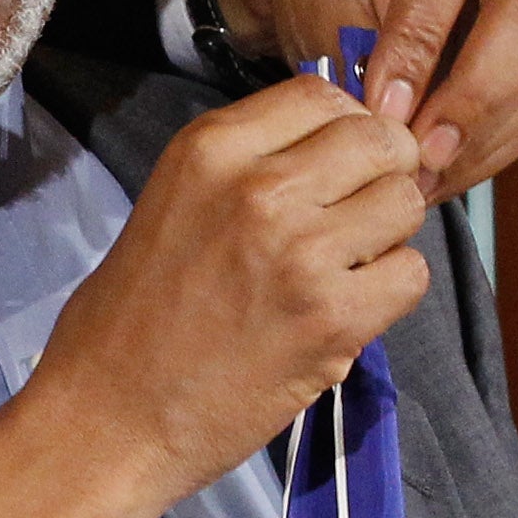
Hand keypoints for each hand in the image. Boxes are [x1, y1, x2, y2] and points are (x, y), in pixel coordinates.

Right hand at [0, 78, 427, 517]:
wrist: (106, 424)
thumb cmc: (123, 325)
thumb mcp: (167, 206)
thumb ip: (243, 171)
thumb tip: (332, 149)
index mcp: (209, 150)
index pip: (323, 94)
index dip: (345, 127)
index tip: (337, 164)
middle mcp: (259, 188)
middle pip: (378, 141)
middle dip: (380, 174)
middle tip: (354, 220)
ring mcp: (301, 252)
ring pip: (405, 204)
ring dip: (388, 236)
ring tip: (343, 271)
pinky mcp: (332, 318)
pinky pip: (411, 275)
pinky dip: (389, 294)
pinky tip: (343, 315)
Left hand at [211, 0, 517, 204]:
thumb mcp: (324, 7)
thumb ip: (359, 57)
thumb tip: (391, 129)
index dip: (416, 46)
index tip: (381, 108)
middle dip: (475, 92)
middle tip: (424, 151)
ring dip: (486, 133)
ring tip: (425, 177)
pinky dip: (493, 147)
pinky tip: (445, 175)